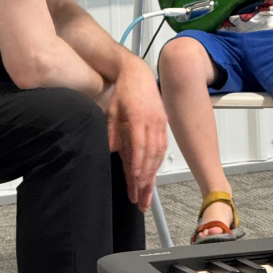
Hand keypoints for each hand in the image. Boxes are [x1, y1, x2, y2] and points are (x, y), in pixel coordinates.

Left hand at [106, 56, 167, 211]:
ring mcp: (160, 124)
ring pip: (158, 155)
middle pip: (151, 156)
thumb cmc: (124, 91)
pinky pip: (161, 148)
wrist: (138, 74)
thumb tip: (110, 152)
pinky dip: (156, 164)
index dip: (138, 167)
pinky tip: (152, 176)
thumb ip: (112, 132)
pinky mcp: (162, 125)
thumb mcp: (111, 110)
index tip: (135, 183)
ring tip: (146, 195)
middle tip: (140, 199)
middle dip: (145, 180)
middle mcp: (153, 123)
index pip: (140, 148)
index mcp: (140, 119)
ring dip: (152, 176)